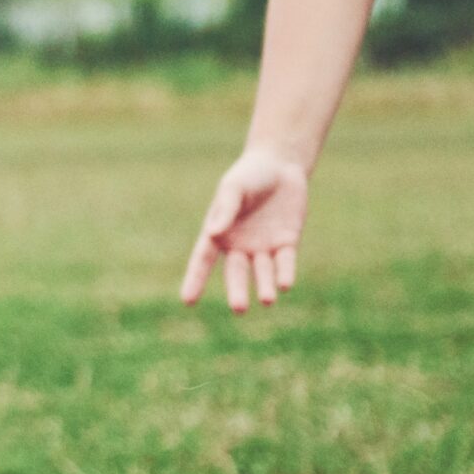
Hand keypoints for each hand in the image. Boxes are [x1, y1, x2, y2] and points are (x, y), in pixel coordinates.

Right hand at [180, 149, 308, 312]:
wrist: (280, 165)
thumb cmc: (249, 175)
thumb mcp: (234, 187)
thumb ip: (226, 209)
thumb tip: (213, 233)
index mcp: (218, 232)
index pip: (202, 260)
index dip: (195, 279)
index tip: (187, 301)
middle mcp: (239, 245)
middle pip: (236, 272)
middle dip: (237, 290)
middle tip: (239, 308)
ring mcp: (263, 245)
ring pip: (263, 271)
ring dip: (265, 286)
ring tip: (268, 300)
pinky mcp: (286, 242)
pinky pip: (285, 261)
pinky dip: (285, 272)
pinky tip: (285, 284)